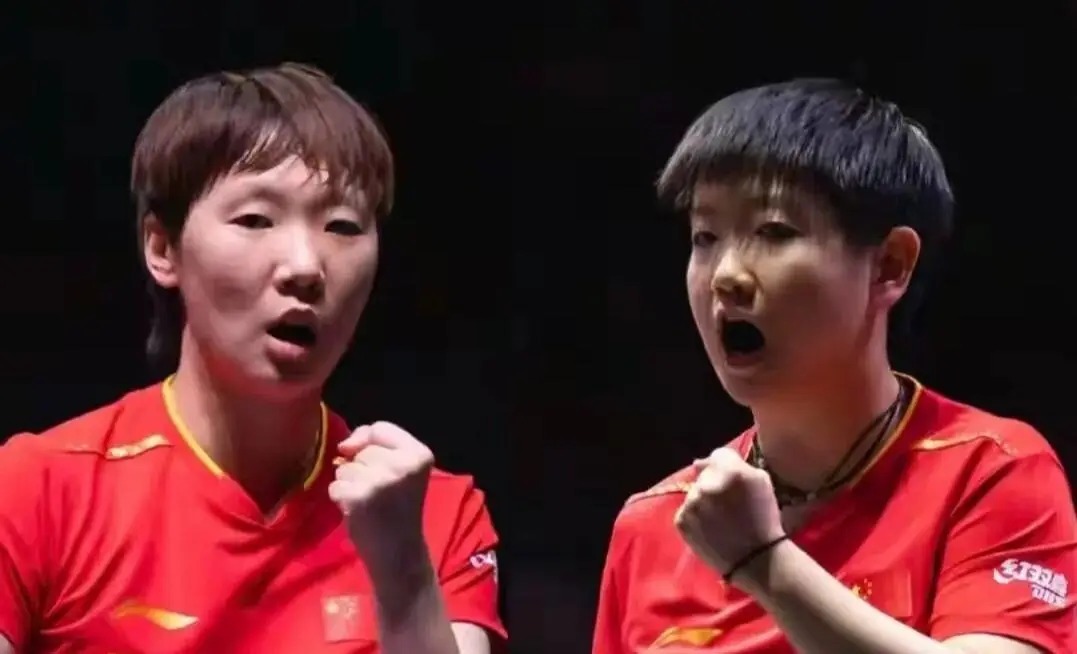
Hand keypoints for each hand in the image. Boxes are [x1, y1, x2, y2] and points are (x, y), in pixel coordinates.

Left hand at [329, 421, 434, 577]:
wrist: (400, 553)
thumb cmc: (399, 509)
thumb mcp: (401, 469)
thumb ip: (376, 446)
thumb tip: (343, 446)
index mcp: (420, 453)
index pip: (380, 427)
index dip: (368, 442)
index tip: (375, 465)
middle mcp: (403, 464)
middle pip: (363, 449)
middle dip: (362, 468)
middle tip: (379, 494)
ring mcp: (381, 481)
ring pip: (345, 467)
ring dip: (350, 484)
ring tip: (369, 503)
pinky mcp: (360, 497)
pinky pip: (335, 485)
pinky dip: (340, 498)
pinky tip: (358, 512)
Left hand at [674, 448, 784, 581]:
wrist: (756, 559)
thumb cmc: (764, 519)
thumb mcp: (761, 482)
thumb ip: (736, 464)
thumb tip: (700, 462)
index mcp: (731, 471)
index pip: (719, 455)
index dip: (728, 467)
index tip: (734, 483)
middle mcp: (706, 484)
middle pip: (705, 473)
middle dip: (714, 483)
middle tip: (728, 504)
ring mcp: (691, 503)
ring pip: (694, 492)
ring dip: (704, 501)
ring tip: (720, 519)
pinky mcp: (681, 521)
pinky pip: (686, 510)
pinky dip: (696, 517)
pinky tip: (710, 529)